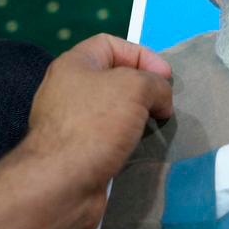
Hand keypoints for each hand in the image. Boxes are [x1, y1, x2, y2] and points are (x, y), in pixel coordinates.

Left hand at [25, 33, 171, 228]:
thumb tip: (160, 102)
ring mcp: (71, 123)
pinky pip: (110, 138)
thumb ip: (156, 84)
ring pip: (114, 111)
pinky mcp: (78, 153)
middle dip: (144, 89)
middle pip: (114, 79)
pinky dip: (129, 141)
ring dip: (139, 117)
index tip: (165, 78)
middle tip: (164, 104)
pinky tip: (142, 149)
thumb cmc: (96, 124)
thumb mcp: (136, 87)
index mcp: (74, 65)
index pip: (111, 44)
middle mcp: (68, 91)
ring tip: (158, 127)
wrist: (63, 183)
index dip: (143, 55)